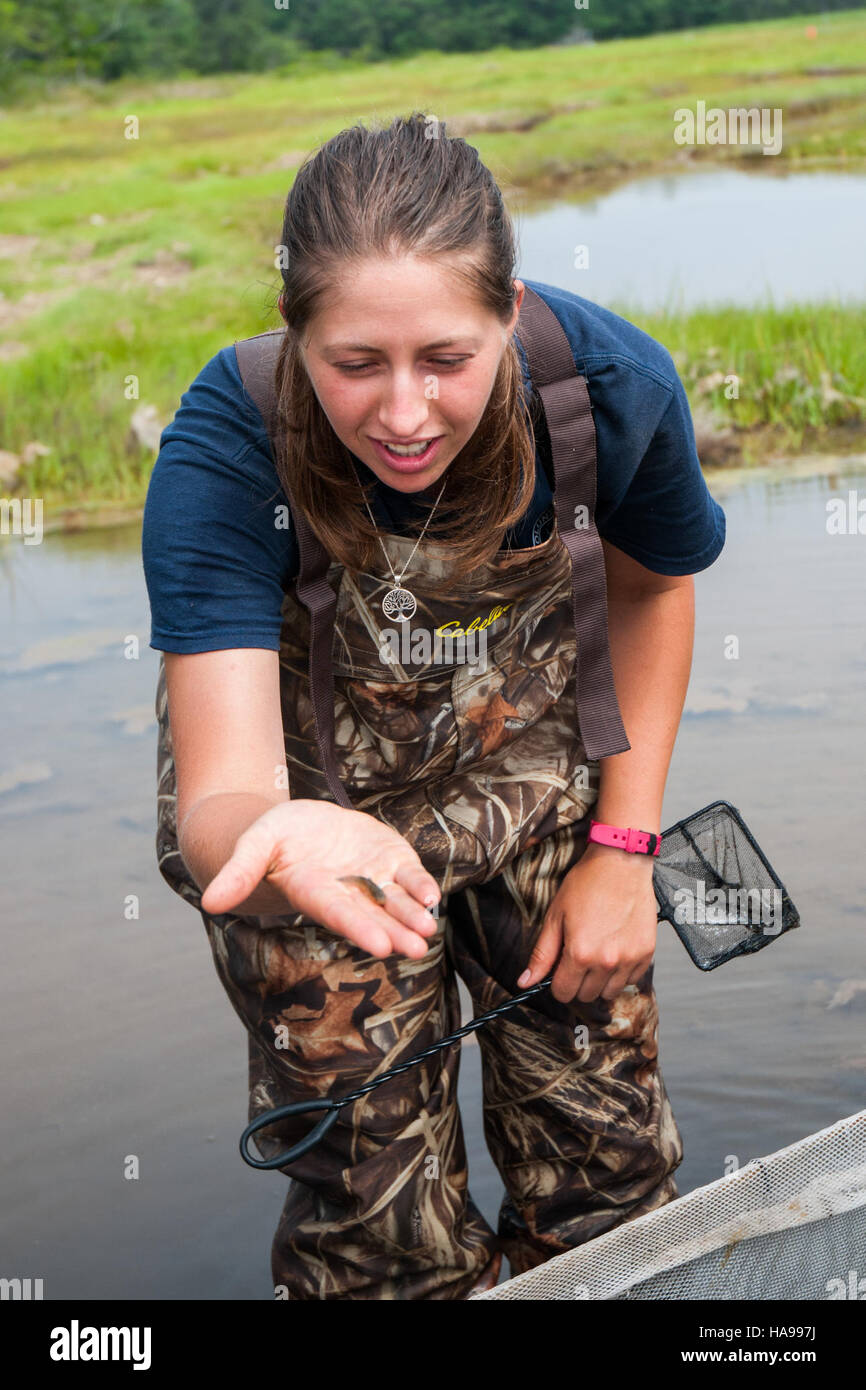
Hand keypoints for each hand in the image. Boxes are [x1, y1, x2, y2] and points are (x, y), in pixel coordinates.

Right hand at [200, 800, 440, 959]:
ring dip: (413, 916)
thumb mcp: (253, 845)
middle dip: (395, 931)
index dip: (360, 928)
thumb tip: (209, 903)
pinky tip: (432, 897)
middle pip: (373, 915)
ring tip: (429, 930)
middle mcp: (347, 891)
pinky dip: (420, 886)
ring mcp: (371, 876)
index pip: (339, 914)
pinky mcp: (389, 857)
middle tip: (416, 948)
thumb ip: (238, 874)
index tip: (380, 946)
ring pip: (396, 901)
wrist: (297, 827)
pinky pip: (408, 875)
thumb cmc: (271, 838)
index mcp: (315, 892)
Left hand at [517, 843, 657, 1002]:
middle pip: (586, 996)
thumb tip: (525, 982)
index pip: (563, 993)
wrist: (621, 862)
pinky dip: (622, 972)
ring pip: (610, 992)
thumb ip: (542, 954)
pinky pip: (631, 979)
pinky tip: (615, 949)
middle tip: (578, 956)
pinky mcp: (646, 953)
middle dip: (577, 981)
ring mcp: (629, 958)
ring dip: (600, 980)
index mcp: (580, 954)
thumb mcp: (555, 916)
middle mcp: (606, 961)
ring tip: (598, 953)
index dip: (557, 983)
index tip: (560, 971)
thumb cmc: (587, 883)